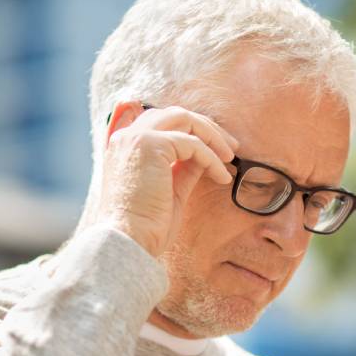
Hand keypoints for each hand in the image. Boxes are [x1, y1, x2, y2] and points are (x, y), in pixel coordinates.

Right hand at [76, 101, 237, 257]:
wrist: (128, 241)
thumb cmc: (146, 226)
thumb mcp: (169, 191)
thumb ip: (183, 169)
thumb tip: (205, 157)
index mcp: (125, 147)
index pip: (160, 121)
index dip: (190, 128)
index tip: (214, 145)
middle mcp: (126, 136)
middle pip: (175, 115)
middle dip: (206, 127)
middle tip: (230, 147)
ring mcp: (136, 137)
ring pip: (184, 119)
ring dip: (212, 136)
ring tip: (230, 157)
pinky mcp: (149, 144)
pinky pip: (192, 143)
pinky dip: (212, 158)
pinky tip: (222, 177)